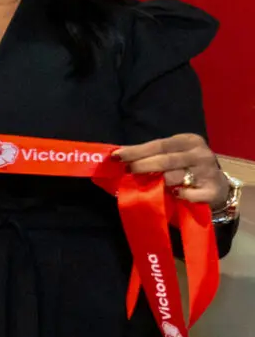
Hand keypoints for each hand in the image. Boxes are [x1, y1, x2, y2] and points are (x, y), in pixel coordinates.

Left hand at [112, 133, 232, 207]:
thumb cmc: (188, 169)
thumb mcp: (174, 156)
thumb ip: (152, 155)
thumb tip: (118, 157)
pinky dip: (178, 195)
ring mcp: (208, 173)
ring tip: (144, 184)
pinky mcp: (212, 192)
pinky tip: (173, 194)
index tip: (117, 156)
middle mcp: (200, 154)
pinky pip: (189, 194)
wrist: (219, 189)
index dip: (137, 151)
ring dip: (157, 182)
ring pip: (175, 177)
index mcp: (189, 141)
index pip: (159, 145)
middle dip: (143, 165)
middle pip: (166, 160)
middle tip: (127, 170)